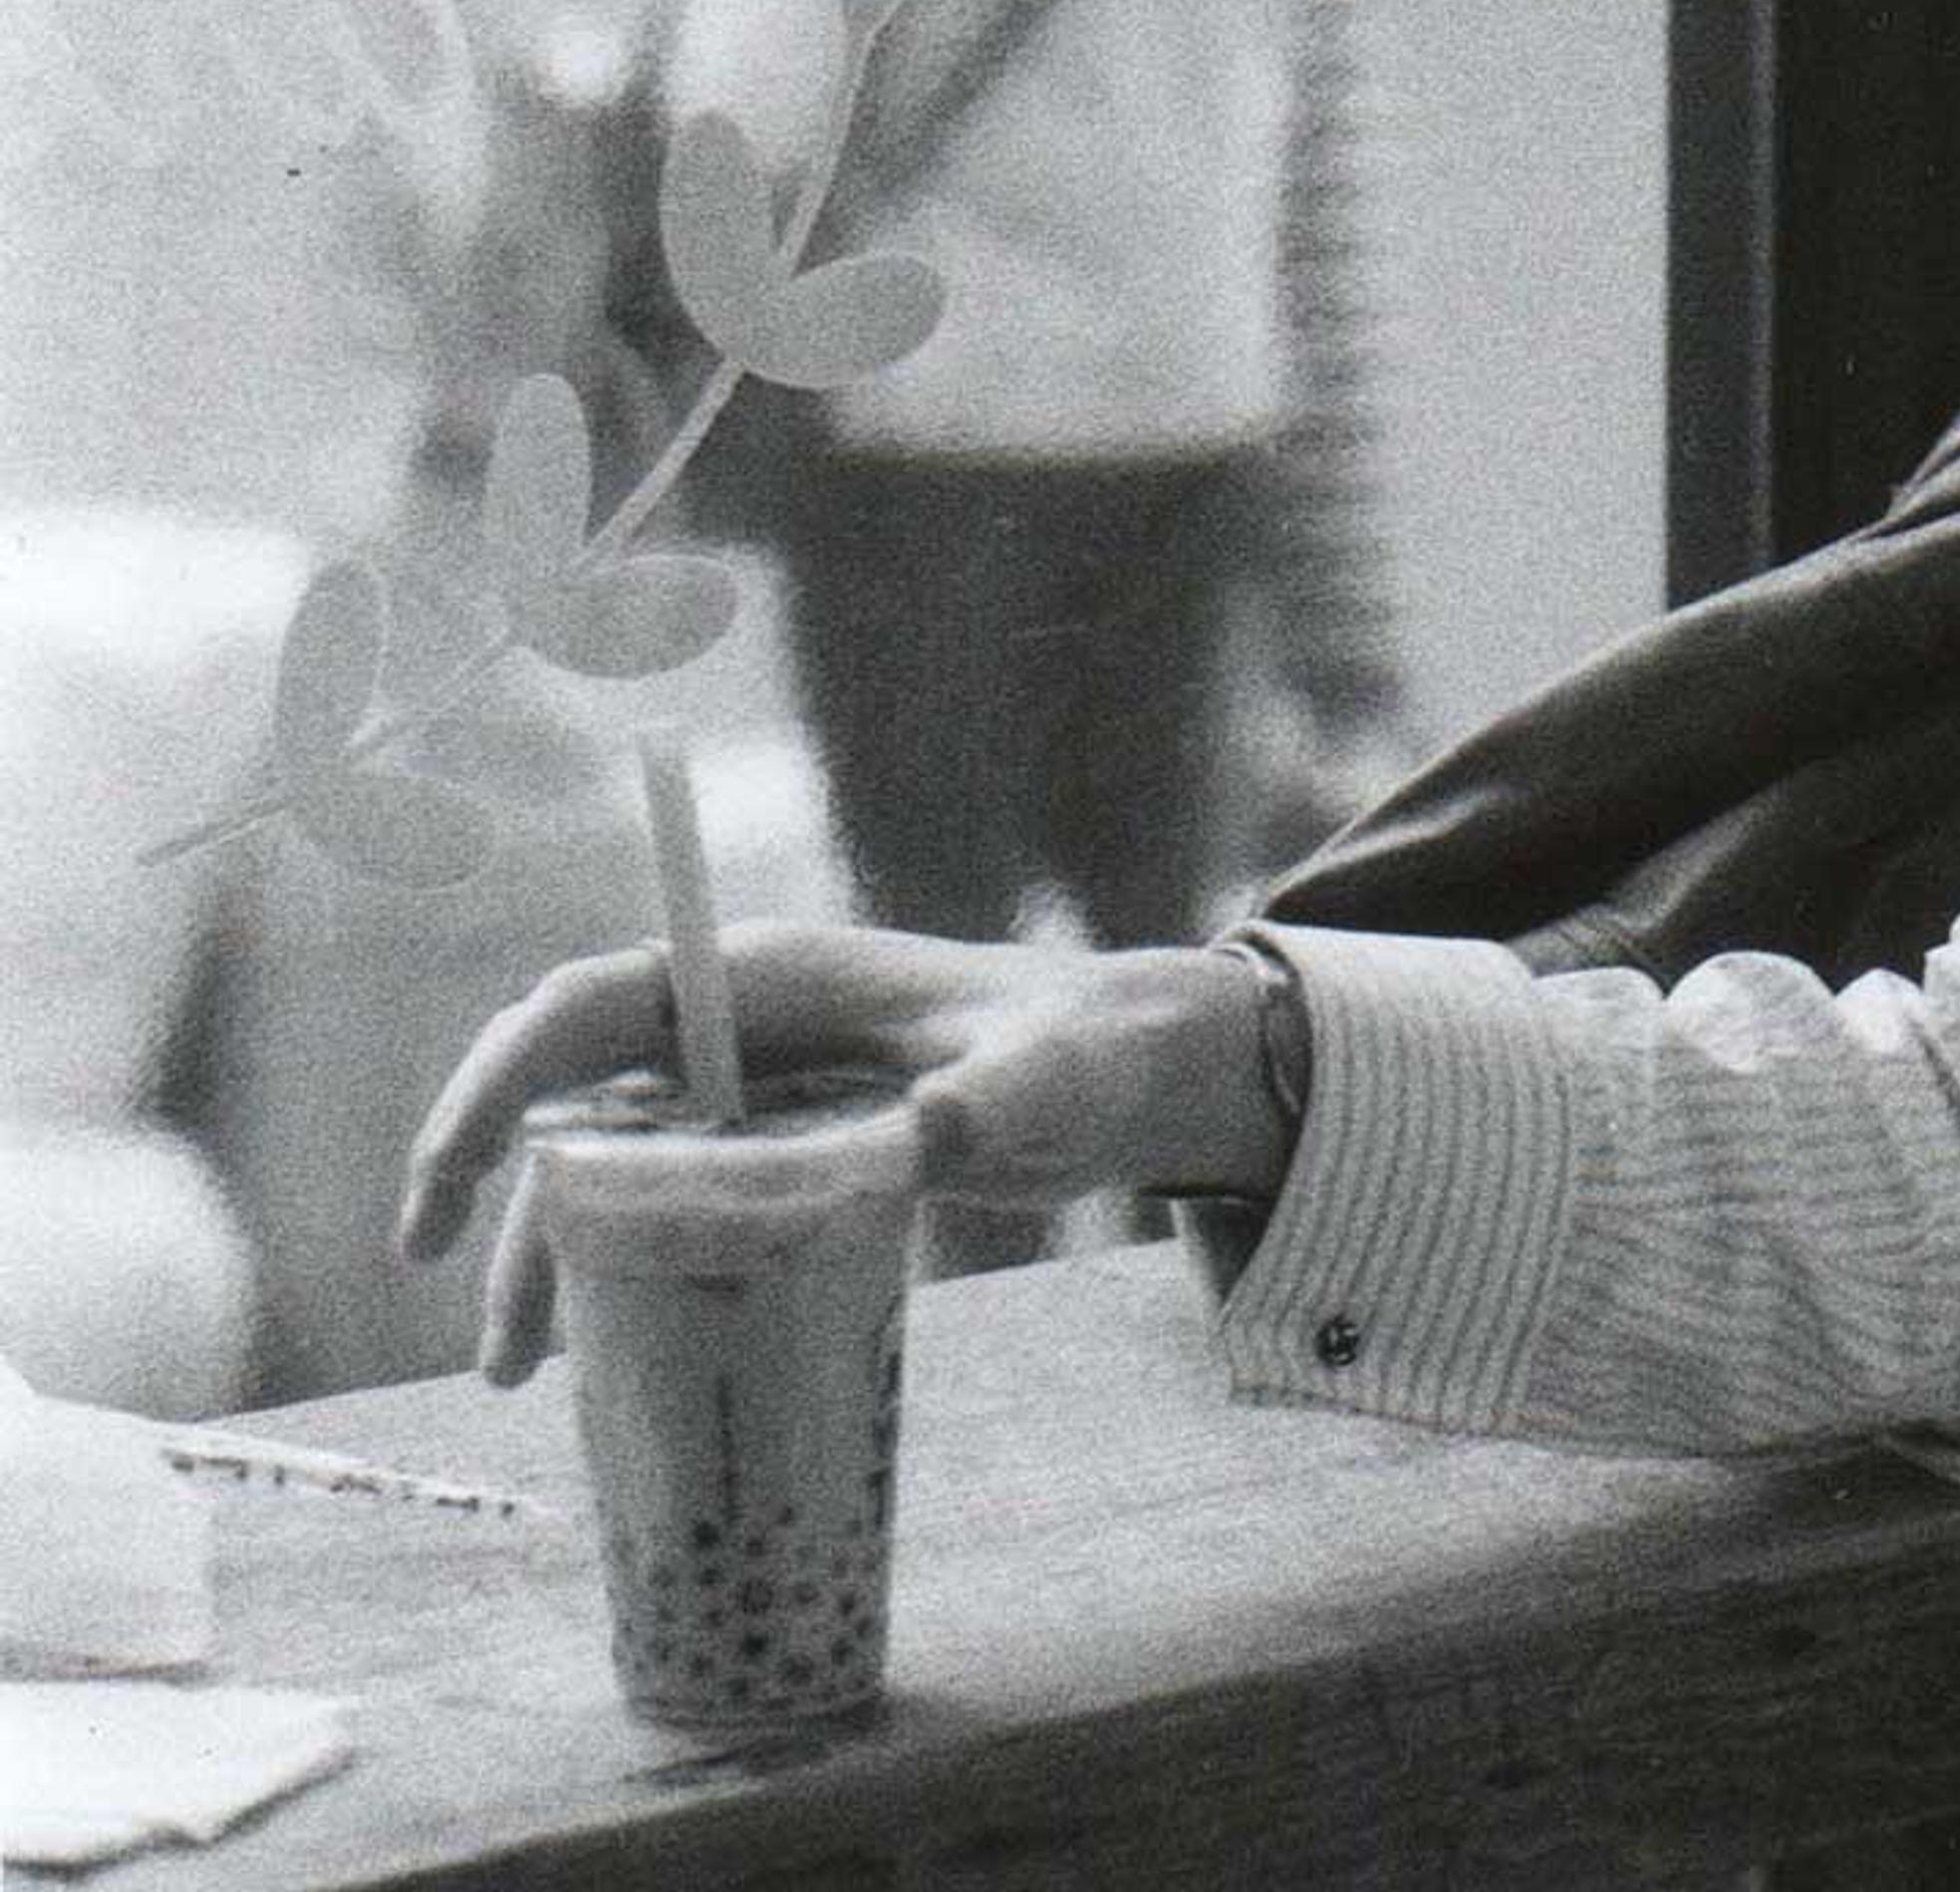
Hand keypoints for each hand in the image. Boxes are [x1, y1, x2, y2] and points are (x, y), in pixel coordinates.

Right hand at [397, 922, 1275, 1383]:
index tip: (448, 1175)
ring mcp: (750, 1088)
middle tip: (443, 1286)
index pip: (590, 1004)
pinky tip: (599, 1361)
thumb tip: (926, 1139)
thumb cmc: (1076, 1053)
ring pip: (607, 1159)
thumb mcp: (1040, 1083)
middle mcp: (737, 1027)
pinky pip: (662, 1200)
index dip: (502, 1076)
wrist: (1116, 1073)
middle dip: (489, 1176)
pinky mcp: (774, 1147)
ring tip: (513, 1375)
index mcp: (769, 982)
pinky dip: (614, 1269)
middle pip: (573, 1089)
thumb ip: (988, 1106)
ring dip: (547, 1253)